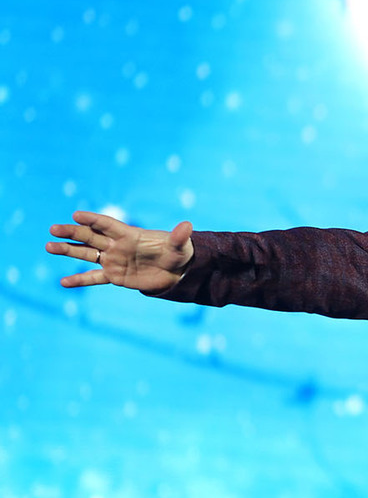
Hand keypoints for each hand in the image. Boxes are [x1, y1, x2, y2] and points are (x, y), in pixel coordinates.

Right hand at [47, 211, 194, 292]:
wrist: (177, 272)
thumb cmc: (178, 254)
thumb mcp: (180, 246)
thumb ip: (179, 236)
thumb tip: (188, 226)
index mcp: (130, 235)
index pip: (107, 224)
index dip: (93, 219)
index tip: (76, 214)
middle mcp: (117, 246)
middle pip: (90, 236)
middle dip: (72, 232)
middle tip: (53, 229)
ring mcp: (113, 260)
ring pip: (86, 254)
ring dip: (68, 250)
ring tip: (49, 247)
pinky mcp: (114, 276)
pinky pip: (94, 278)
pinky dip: (79, 280)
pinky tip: (63, 282)